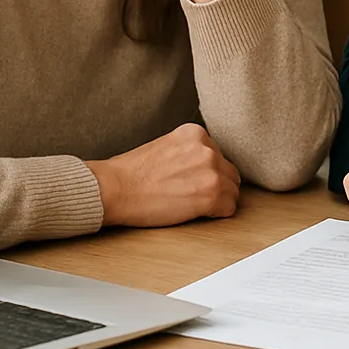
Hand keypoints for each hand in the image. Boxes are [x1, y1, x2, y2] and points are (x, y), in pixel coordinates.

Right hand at [86, 123, 240, 226]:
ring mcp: (211, 170)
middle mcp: (207, 148)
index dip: (208, 172)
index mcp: (196, 133)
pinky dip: (217, 214)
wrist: (115, 188)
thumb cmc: (132, 173)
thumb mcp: (167, 146)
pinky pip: (229, 207)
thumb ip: (190, 151)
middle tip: (197, 197)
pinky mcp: (210, 194)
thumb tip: (206, 166)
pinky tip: (198, 214)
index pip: (219, 155)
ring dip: (219, 200)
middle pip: (229, 172)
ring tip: (196, 206)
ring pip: (232, 190)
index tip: (194, 181)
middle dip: (217, 185)